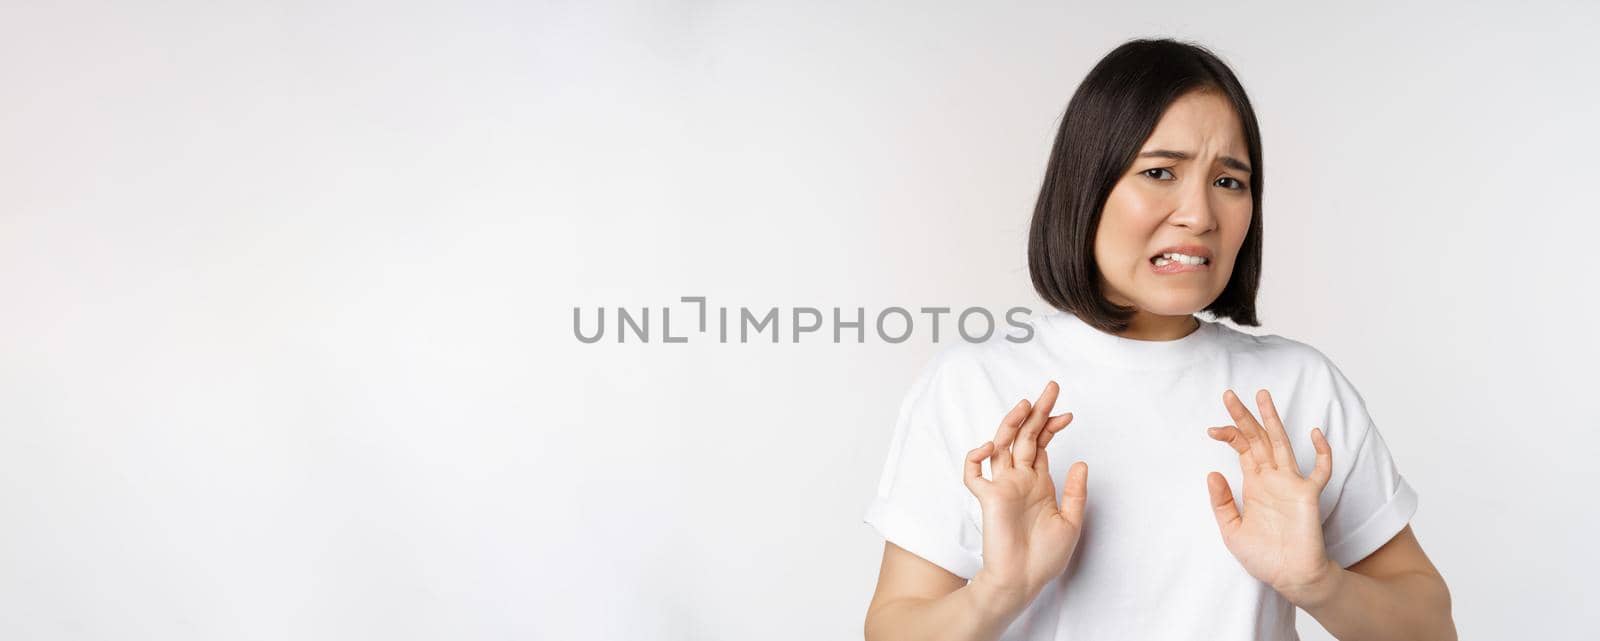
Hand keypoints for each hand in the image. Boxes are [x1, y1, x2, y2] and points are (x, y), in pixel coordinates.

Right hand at [963, 381, 1087, 614]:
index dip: (1052, 426)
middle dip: (1037, 412)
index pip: (1042, 445)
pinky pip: (974, 473)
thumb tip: (1080, 461)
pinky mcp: (988, 499)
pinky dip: (976, 457)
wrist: (1024, 581)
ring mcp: (1002, 487)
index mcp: (1038, 483)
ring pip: (1001, 446)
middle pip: (1024, 437)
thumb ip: (1074, 491)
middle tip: (1050, 388)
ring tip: (1026, 405)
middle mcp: (1019, 480)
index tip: (1068, 413)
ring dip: (1011, 424)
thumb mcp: (1071, 521)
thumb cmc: (1045, 557)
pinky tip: (990, 446)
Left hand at [1205, 388, 1338, 606]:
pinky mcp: (1308, 495)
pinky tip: (1315, 434)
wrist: (1289, 578)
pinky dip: (1322, 452)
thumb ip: (1221, 503)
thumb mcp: (1231, 530)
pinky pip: (1320, 470)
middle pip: (1258, 439)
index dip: (1228, 435)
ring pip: (1282, 444)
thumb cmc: (1264, 557)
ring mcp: (1291, 484)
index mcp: (1254, 484)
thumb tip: (1212, 473)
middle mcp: (1272, 478)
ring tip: (1263, 396)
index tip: (1210, 429)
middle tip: (1228, 394)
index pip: (1242, 449)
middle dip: (1244, 417)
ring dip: (1272, 420)